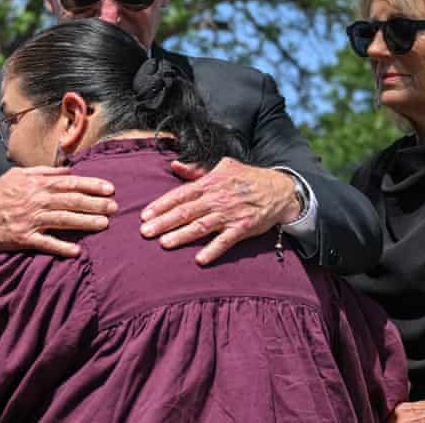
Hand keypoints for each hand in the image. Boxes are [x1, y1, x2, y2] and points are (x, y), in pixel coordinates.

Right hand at [0, 166, 116, 260]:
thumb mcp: (18, 176)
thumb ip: (44, 172)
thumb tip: (68, 170)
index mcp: (36, 184)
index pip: (70, 183)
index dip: (91, 185)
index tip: (110, 188)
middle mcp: (35, 200)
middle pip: (71, 201)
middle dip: (95, 203)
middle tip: (115, 207)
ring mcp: (30, 220)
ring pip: (63, 220)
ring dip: (86, 222)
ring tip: (104, 224)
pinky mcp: (23, 238)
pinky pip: (46, 243)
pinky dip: (61, 247)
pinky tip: (77, 251)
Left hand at [139, 158, 301, 264]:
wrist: (279, 189)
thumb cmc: (247, 178)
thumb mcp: (223, 167)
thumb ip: (197, 170)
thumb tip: (175, 165)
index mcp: (211, 183)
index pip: (181, 194)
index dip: (162, 205)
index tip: (145, 215)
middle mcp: (218, 198)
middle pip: (186, 211)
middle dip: (164, 222)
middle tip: (145, 232)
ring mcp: (230, 214)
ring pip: (201, 226)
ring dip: (181, 236)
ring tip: (164, 243)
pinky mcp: (243, 228)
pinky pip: (226, 241)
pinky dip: (213, 250)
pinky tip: (199, 259)